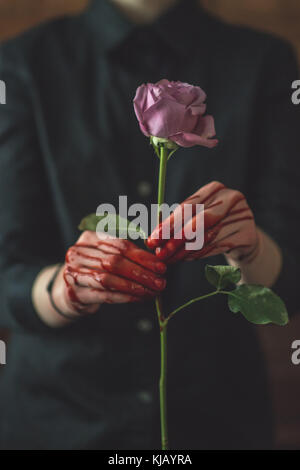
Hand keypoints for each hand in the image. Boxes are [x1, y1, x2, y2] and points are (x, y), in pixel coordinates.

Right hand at [52, 231, 166, 315]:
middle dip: (141, 272)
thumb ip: (126, 253)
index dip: (143, 256)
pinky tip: (138, 298)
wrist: (70, 291)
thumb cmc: (94, 270)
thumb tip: (157, 261)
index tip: (161, 267)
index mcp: (88, 238)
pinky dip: (124, 297)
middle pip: (115, 262)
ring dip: (135, 286)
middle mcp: (78, 253)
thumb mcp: (106, 255)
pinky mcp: (76, 293)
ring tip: (152, 292)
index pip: (120, 245)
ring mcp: (74, 273)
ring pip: (110, 279)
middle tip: (160, 282)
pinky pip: (105, 295)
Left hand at [147, 181, 258, 263]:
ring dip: (185, 251)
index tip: (153, 239)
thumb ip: (178, 224)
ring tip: (170, 259)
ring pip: (207, 237)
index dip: (168, 225)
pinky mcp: (247, 234)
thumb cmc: (213, 224)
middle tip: (160, 253)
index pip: (187, 207)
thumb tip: (153, 239)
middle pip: (198, 221)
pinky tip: (186, 259)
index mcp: (214, 189)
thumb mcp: (196, 217)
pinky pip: (218, 247)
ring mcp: (242, 215)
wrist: (243, 236)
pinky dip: (199, 255)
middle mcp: (230, 198)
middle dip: (176, 240)